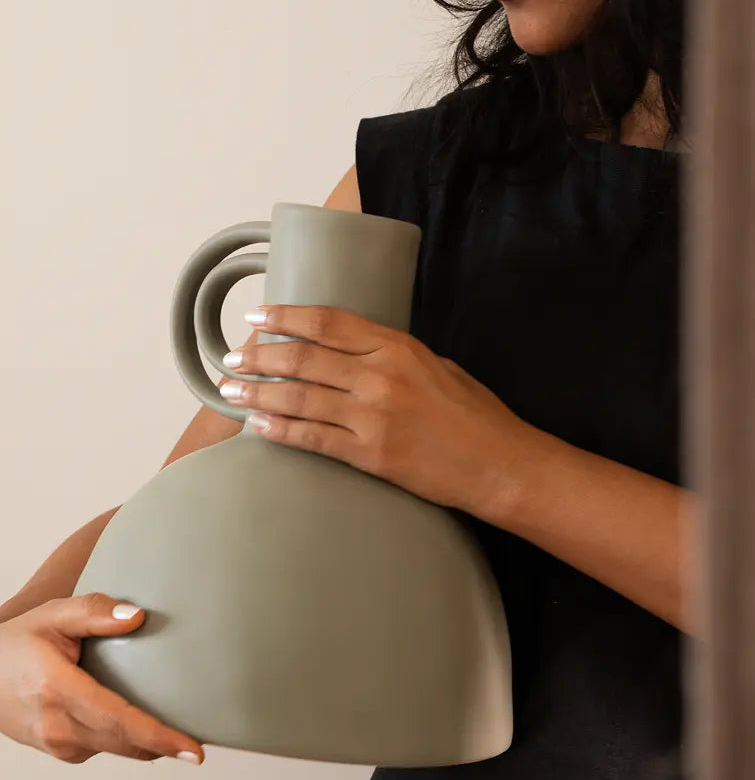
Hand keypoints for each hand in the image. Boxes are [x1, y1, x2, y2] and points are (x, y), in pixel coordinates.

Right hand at [0, 594, 204, 765]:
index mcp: (56, 688)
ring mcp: (54, 742)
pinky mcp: (57, 749)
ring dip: (145, 747)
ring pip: (111, 749)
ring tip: (179, 740)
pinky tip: (141, 729)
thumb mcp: (53, 614)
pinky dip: (124, 742)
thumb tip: (137, 616)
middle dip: (162, 748)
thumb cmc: (18, 642)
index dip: (157, 736)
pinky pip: (99, 748)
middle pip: (120, 742)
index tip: (189, 748)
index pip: (116, 719)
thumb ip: (95, 611)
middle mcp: (55, 724)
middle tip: (198, 751)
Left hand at [221, 304, 534, 516]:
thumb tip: (352, 352)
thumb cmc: (475, 414)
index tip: (259, 315)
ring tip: (230, 391)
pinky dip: (281, 431)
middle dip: (261, 356)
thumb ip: (394, 355)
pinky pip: (314, 439)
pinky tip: (258, 426)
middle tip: (232, 356)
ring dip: (258, 393)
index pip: (329, 322)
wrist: (499, 464)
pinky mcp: (371, 455)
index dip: (287, 316)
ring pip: (300, 398)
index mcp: (398, 347)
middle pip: (305, 358)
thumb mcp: (438, 365)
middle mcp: (381, 377)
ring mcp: (374, 417)